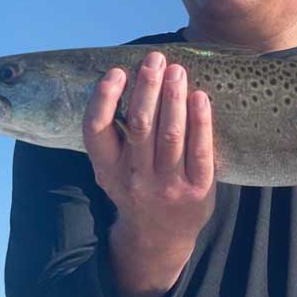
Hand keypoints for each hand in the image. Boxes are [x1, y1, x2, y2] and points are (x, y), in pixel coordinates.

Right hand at [82, 52, 215, 250]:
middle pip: (140, 125)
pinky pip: (200, 151)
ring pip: (170, 134)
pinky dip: (200, 121)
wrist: (160, 236)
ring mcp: (167, 186)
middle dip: (148, 87)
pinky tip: (200, 97)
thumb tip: (127, 79)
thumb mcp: (113, 169)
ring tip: (177, 71)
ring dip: (174, 97)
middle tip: (155, 59)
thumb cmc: (138, 187)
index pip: (96, 131)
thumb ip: (115, 135)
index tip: (117, 71)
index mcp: (108, 169)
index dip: (104, 99)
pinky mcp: (197, 191)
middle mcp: (135, 178)